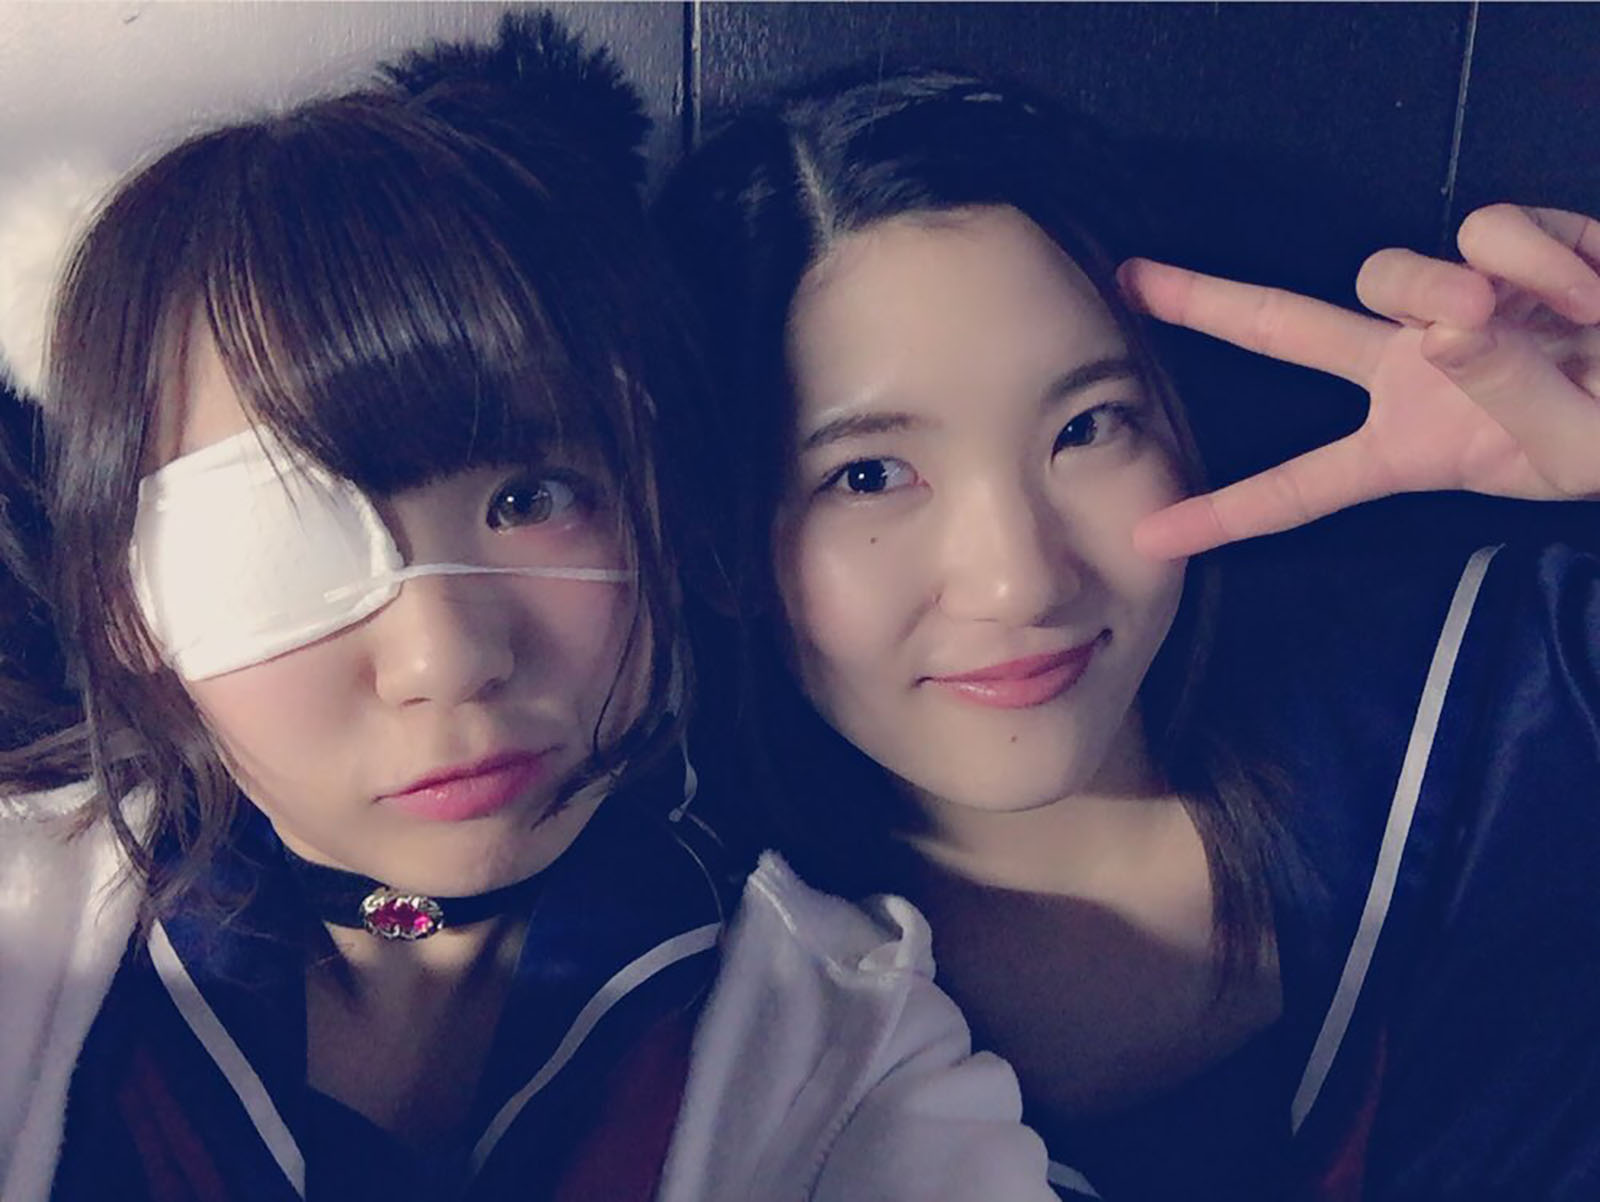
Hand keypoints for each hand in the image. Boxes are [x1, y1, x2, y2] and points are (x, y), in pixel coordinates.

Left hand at [1120, 204, 1599, 558]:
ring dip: (1452, 293)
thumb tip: (1442, 322)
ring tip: (1554, 324)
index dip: (1225, 513)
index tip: (1146, 537)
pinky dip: (1545, 259)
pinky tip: (1590, 291)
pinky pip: (1492, 230)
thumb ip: (1504, 394)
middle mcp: (1415, 369)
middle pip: (1289, 330)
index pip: (1302, 488)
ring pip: (1391, 272)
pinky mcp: (1513, 244)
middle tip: (1129, 280)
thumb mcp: (1572, 449)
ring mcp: (1458, 302)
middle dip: (1208, 302)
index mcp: (1413, 446)